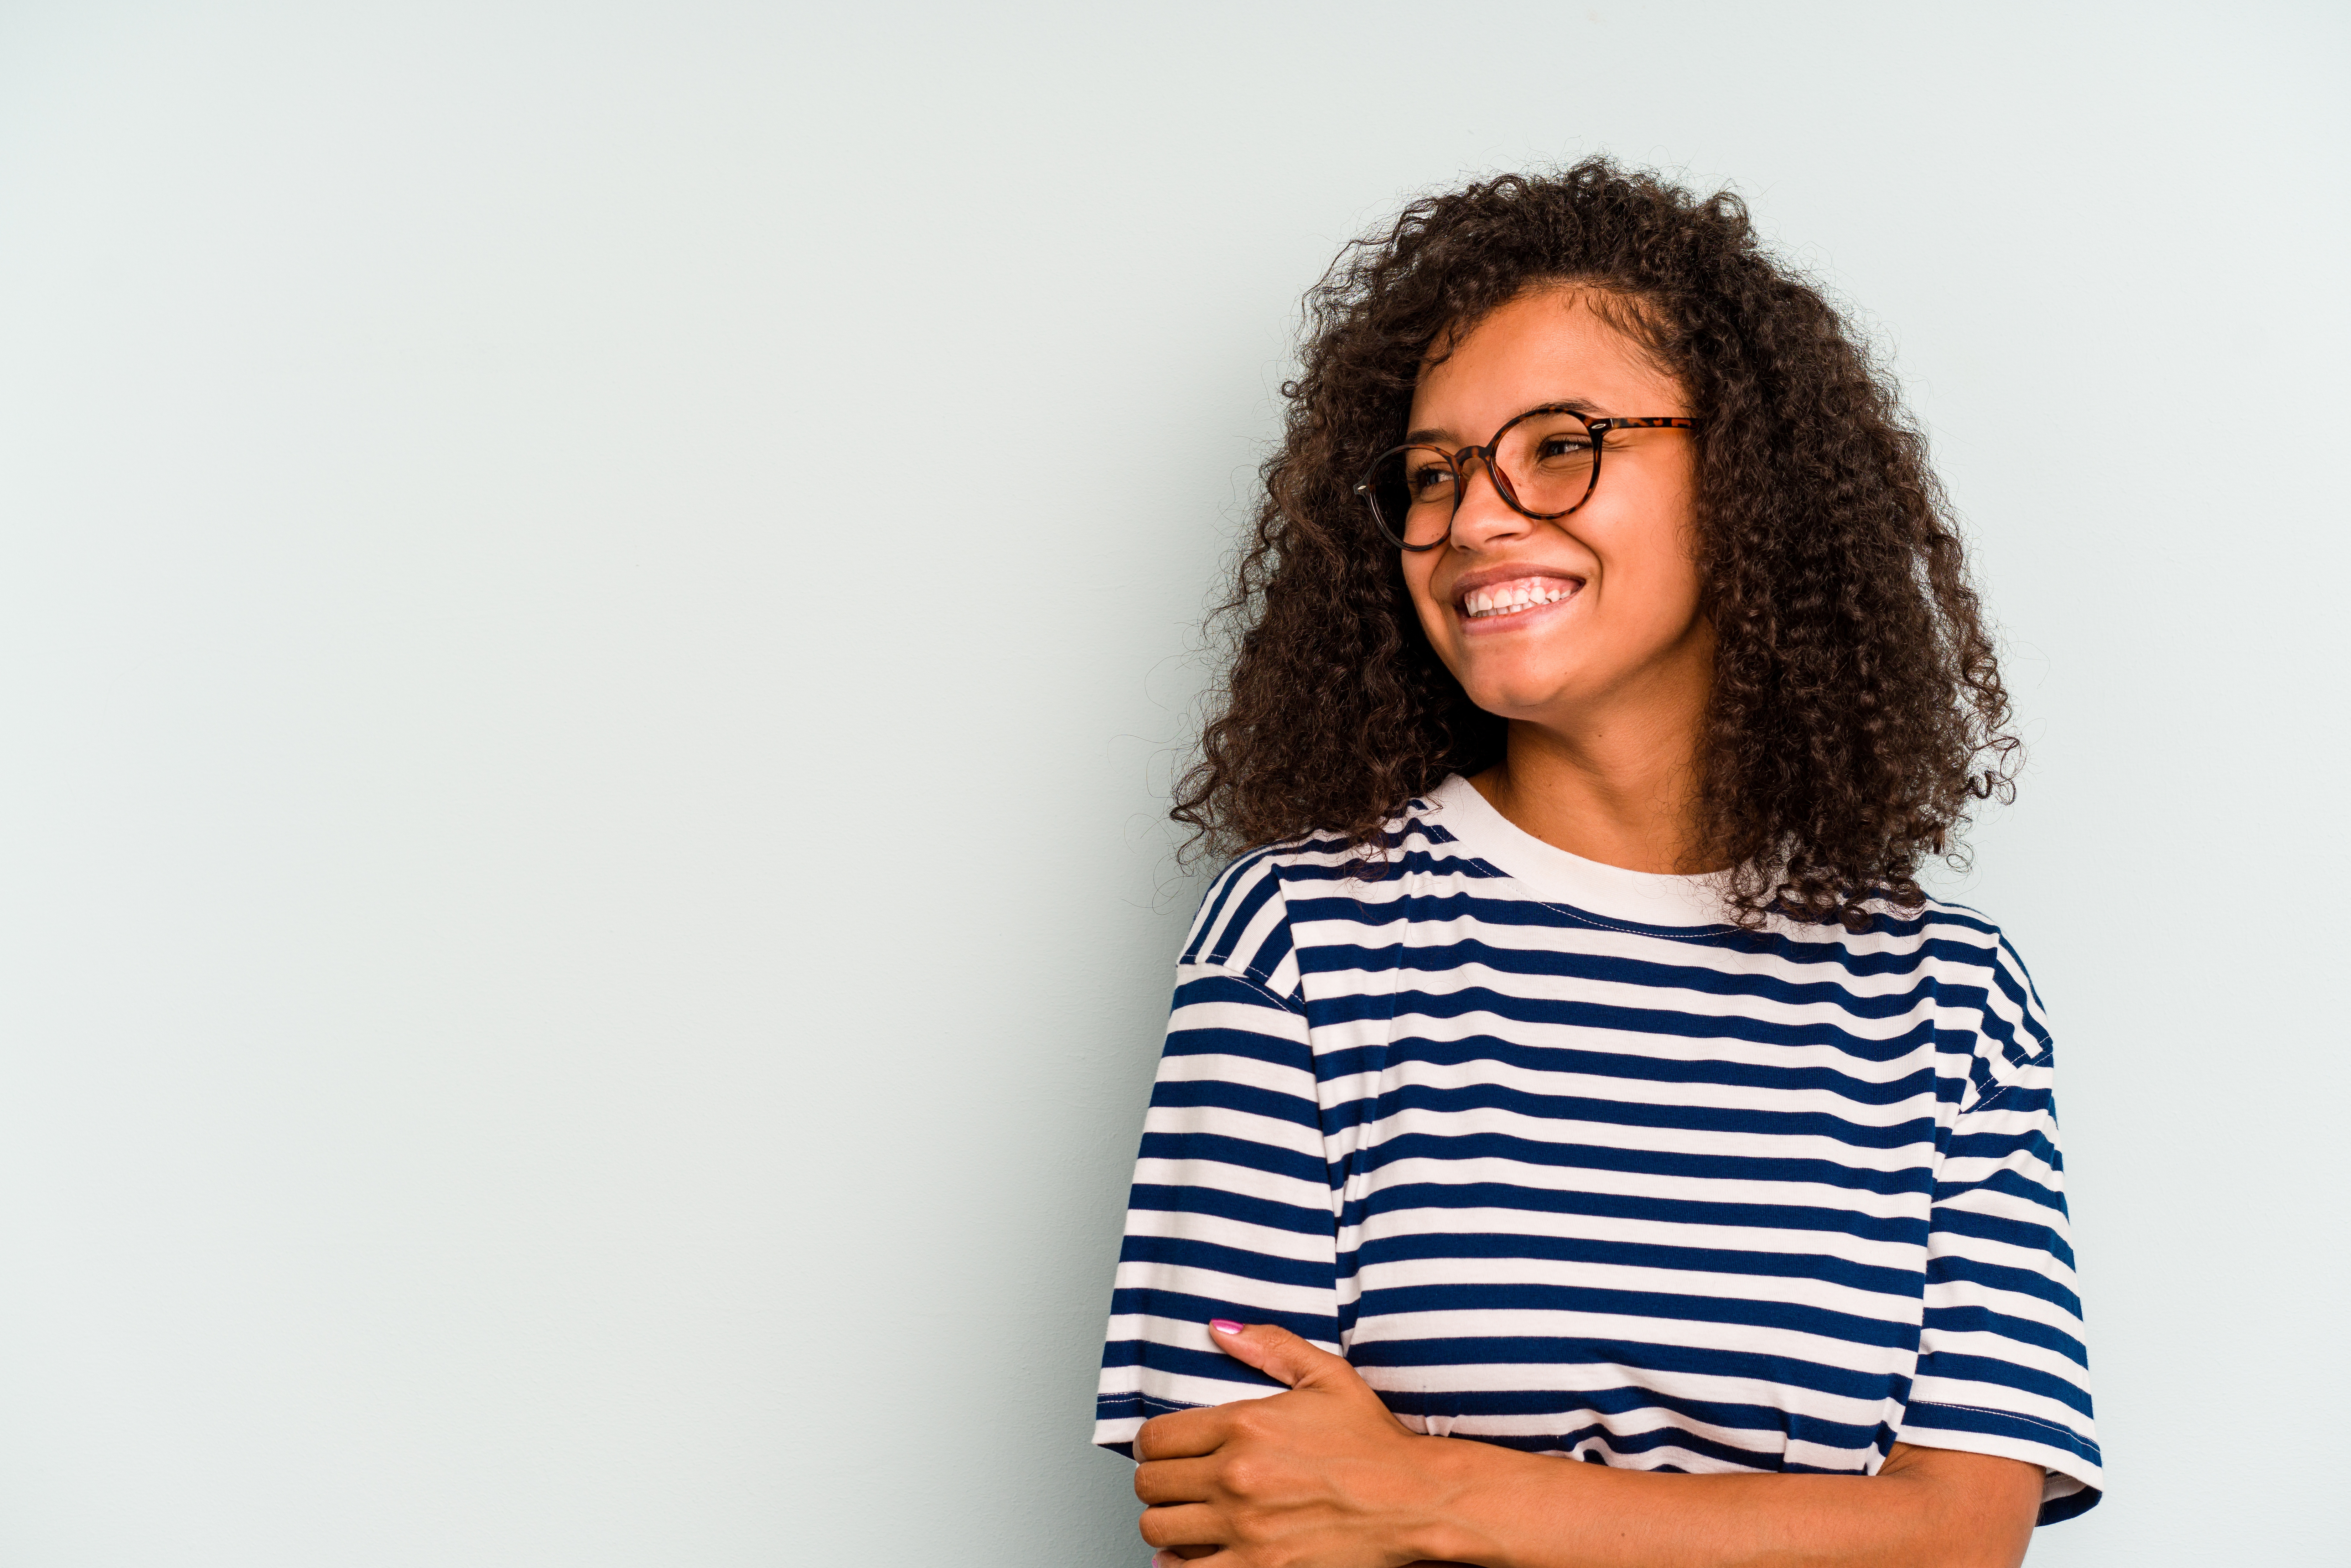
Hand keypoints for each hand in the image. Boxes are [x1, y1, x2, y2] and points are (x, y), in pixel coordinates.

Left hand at [1132, 1319, 1457, 1567]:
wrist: (1415, 1500)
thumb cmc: (1374, 1443)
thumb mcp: (1326, 1376)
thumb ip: (1269, 1346)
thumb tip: (1219, 1329)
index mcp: (1245, 1425)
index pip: (1156, 1437)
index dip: (1152, 1444)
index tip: (1164, 1450)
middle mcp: (1237, 1476)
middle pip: (1151, 1484)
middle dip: (1157, 1482)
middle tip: (1176, 1483)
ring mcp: (1245, 1527)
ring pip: (1159, 1528)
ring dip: (1166, 1523)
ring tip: (1185, 1516)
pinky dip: (1178, 1565)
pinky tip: (1190, 1553)